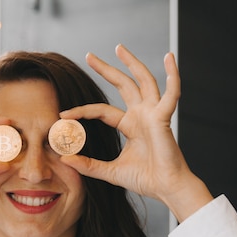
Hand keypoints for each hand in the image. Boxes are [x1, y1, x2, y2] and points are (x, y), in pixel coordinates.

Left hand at [59, 44, 211, 220]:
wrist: (166, 189)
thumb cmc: (145, 180)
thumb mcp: (109, 172)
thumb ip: (88, 165)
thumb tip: (63, 159)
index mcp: (130, 125)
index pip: (102, 110)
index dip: (82, 110)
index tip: (63, 113)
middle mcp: (141, 115)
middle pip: (123, 85)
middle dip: (107, 69)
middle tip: (89, 55)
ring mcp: (153, 114)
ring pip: (143, 81)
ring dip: (132, 63)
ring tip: (119, 48)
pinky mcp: (163, 118)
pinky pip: (171, 94)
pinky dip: (173, 76)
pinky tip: (170, 59)